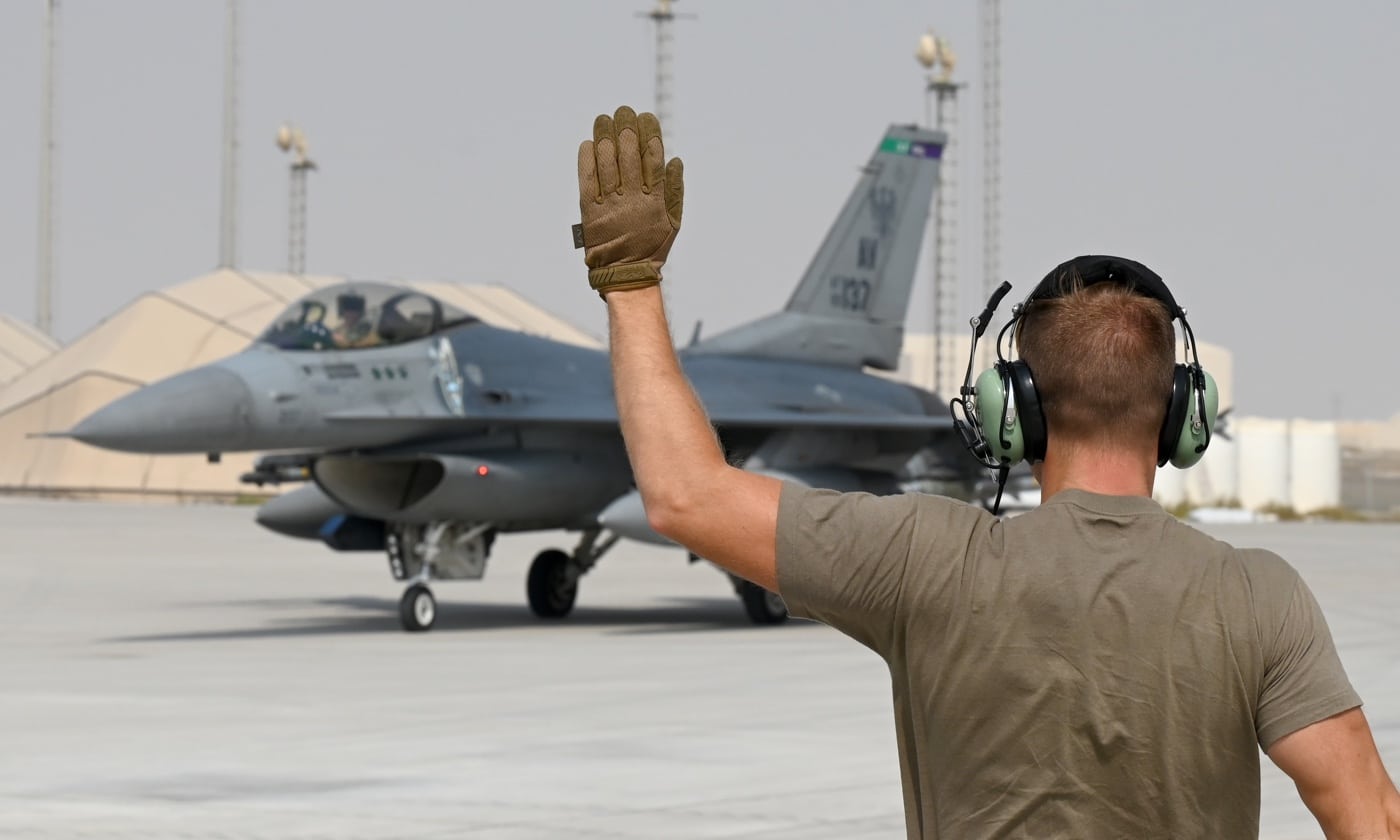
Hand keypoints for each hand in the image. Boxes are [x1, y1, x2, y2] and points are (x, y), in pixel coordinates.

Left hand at [576, 106, 683, 297]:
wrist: (625, 275)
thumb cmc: (652, 246)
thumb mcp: (673, 221)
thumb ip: (674, 190)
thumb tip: (674, 159)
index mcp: (655, 199)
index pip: (653, 158)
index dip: (649, 134)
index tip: (645, 116)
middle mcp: (633, 198)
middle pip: (628, 154)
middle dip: (626, 128)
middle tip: (622, 111)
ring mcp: (611, 204)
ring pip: (608, 162)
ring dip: (605, 136)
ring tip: (604, 119)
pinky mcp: (590, 211)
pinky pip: (588, 179)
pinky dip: (588, 159)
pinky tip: (588, 143)